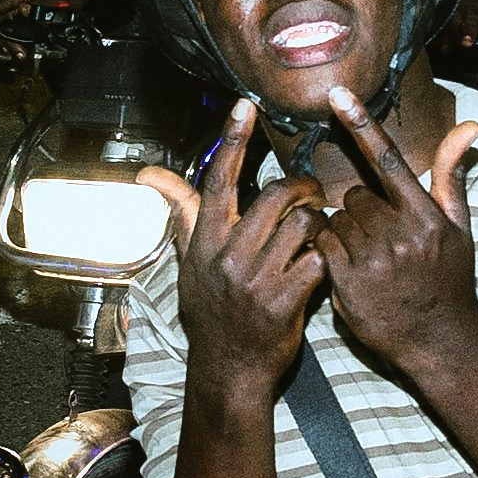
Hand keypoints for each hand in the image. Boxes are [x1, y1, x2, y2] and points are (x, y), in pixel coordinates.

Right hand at [139, 101, 327, 388]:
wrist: (228, 370)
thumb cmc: (211, 312)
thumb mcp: (189, 263)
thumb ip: (182, 214)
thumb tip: (150, 174)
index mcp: (205, 242)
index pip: (218, 180)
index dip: (232, 140)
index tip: (244, 106)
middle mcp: (229, 256)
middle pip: (277, 196)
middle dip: (304, 187)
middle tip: (313, 192)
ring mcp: (258, 279)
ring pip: (304, 224)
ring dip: (319, 222)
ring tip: (319, 231)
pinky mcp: (287, 300)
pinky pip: (319, 258)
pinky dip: (327, 255)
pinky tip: (323, 262)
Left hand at [301, 83, 477, 370]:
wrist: (439, 340)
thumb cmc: (449, 278)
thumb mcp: (458, 227)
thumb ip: (451, 174)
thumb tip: (470, 127)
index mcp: (425, 216)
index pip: (387, 160)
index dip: (361, 123)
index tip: (338, 95)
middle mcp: (398, 235)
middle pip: (355, 195)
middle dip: (362, 208)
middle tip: (380, 235)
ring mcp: (371, 260)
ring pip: (337, 219)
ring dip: (345, 230)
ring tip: (369, 256)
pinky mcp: (347, 282)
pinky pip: (323, 245)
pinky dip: (330, 250)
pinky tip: (350, 267)